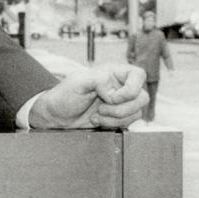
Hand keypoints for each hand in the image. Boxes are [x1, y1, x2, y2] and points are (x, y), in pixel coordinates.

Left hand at [27, 63, 147, 130]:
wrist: (56, 117)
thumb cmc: (64, 96)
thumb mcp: (78, 82)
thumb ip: (98, 80)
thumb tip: (114, 90)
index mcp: (113, 72)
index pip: (139, 75)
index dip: (130, 90)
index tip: (111, 98)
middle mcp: (120, 86)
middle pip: (142, 98)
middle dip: (120, 109)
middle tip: (100, 109)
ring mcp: (121, 103)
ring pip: (137, 113)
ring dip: (115, 119)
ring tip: (96, 116)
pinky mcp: (118, 117)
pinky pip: (129, 123)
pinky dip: (113, 125)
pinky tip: (98, 121)